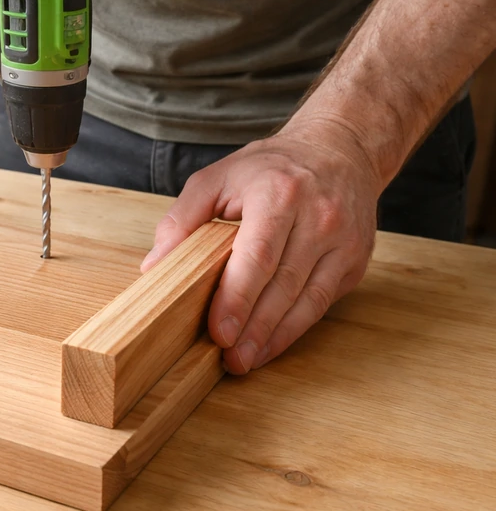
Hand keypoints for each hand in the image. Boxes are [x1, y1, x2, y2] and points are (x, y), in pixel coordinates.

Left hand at [141, 117, 380, 373]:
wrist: (340, 149)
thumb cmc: (269, 168)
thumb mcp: (217, 177)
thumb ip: (182, 220)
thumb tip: (154, 266)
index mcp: (280, 193)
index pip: (258, 255)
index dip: (238, 297)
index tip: (219, 331)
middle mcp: (319, 216)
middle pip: (284, 283)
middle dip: (254, 327)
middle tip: (229, 358)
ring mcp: (344, 240)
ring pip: (308, 300)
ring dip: (275, 336)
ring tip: (245, 360)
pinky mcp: (355, 260)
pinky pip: (323, 302)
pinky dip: (295, 328)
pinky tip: (270, 343)